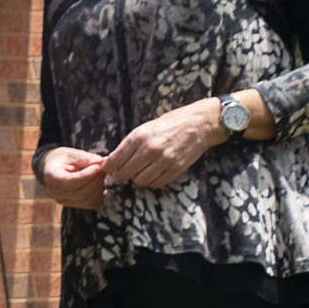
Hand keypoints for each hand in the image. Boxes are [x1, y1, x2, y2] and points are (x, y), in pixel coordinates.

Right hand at [38, 147, 107, 208]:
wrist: (52, 169)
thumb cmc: (61, 160)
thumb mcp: (71, 154)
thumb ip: (86, 158)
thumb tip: (104, 162)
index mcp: (52, 177)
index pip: (70, 182)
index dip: (87, 176)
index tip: (98, 167)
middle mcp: (55, 193)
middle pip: (81, 192)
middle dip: (96, 180)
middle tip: (103, 168)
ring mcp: (64, 201)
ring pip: (89, 200)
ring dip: (99, 187)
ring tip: (101, 174)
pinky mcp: (75, 205)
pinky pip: (92, 203)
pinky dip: (100, 194)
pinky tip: (99, 183)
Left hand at [103, 100, 218, 189]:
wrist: (199, 123)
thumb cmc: (169, 125)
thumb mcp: (144, 129)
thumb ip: (128, 146)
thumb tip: (109, 162)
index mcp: (138, 136)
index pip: (114, 161)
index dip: (109, 168)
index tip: (110, 170)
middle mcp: (150, 149)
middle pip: (124, 174)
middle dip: (122, 175)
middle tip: (127, 171)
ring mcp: (164, 160)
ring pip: (139, 181)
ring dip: (138, 179)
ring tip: (143, 170)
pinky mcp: (176, 168)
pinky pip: (156, 183)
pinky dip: (152, 181)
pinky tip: (155, 172)